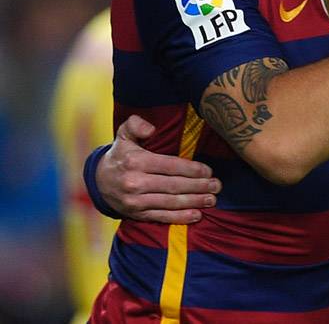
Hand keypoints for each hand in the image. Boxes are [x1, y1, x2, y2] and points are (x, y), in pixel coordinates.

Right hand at [97, 115, 220, 223]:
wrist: (98, 182)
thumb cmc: (121, 155)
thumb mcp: (124, 135)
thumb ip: (136, 125)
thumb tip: (151, 129)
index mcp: (135, 162)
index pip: (170, 166)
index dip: (192, 169)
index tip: (209, 170)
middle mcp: (135, 183)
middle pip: (173, 185)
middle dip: (198, 186)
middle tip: (217, 185)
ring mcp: (135, 201)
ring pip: (170, 202)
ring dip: (194, 202)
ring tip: (212, 199)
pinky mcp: (136, 214)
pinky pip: (161, 217)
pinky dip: (180, 218)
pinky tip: (196, 215)